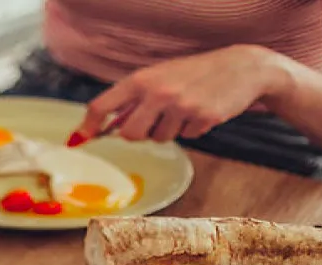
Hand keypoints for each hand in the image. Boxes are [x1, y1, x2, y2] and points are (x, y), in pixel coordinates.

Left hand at [74, 45, 291, 142]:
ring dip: (169, 129)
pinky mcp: (202, 118)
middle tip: (154, 120)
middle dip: (139, 133)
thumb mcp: (159, 77)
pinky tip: (201, 110)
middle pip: (129, 134)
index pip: (102, 105)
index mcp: (141, 79)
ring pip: (159, 138)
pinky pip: (186, 137)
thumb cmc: (193, 74)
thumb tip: (106, 126)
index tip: (79, 139)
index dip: (87, 126)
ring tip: (183, 108)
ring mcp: (181, 106)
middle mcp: (157, 92)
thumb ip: (134, 99)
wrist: (241, 67)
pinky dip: (191, 128)